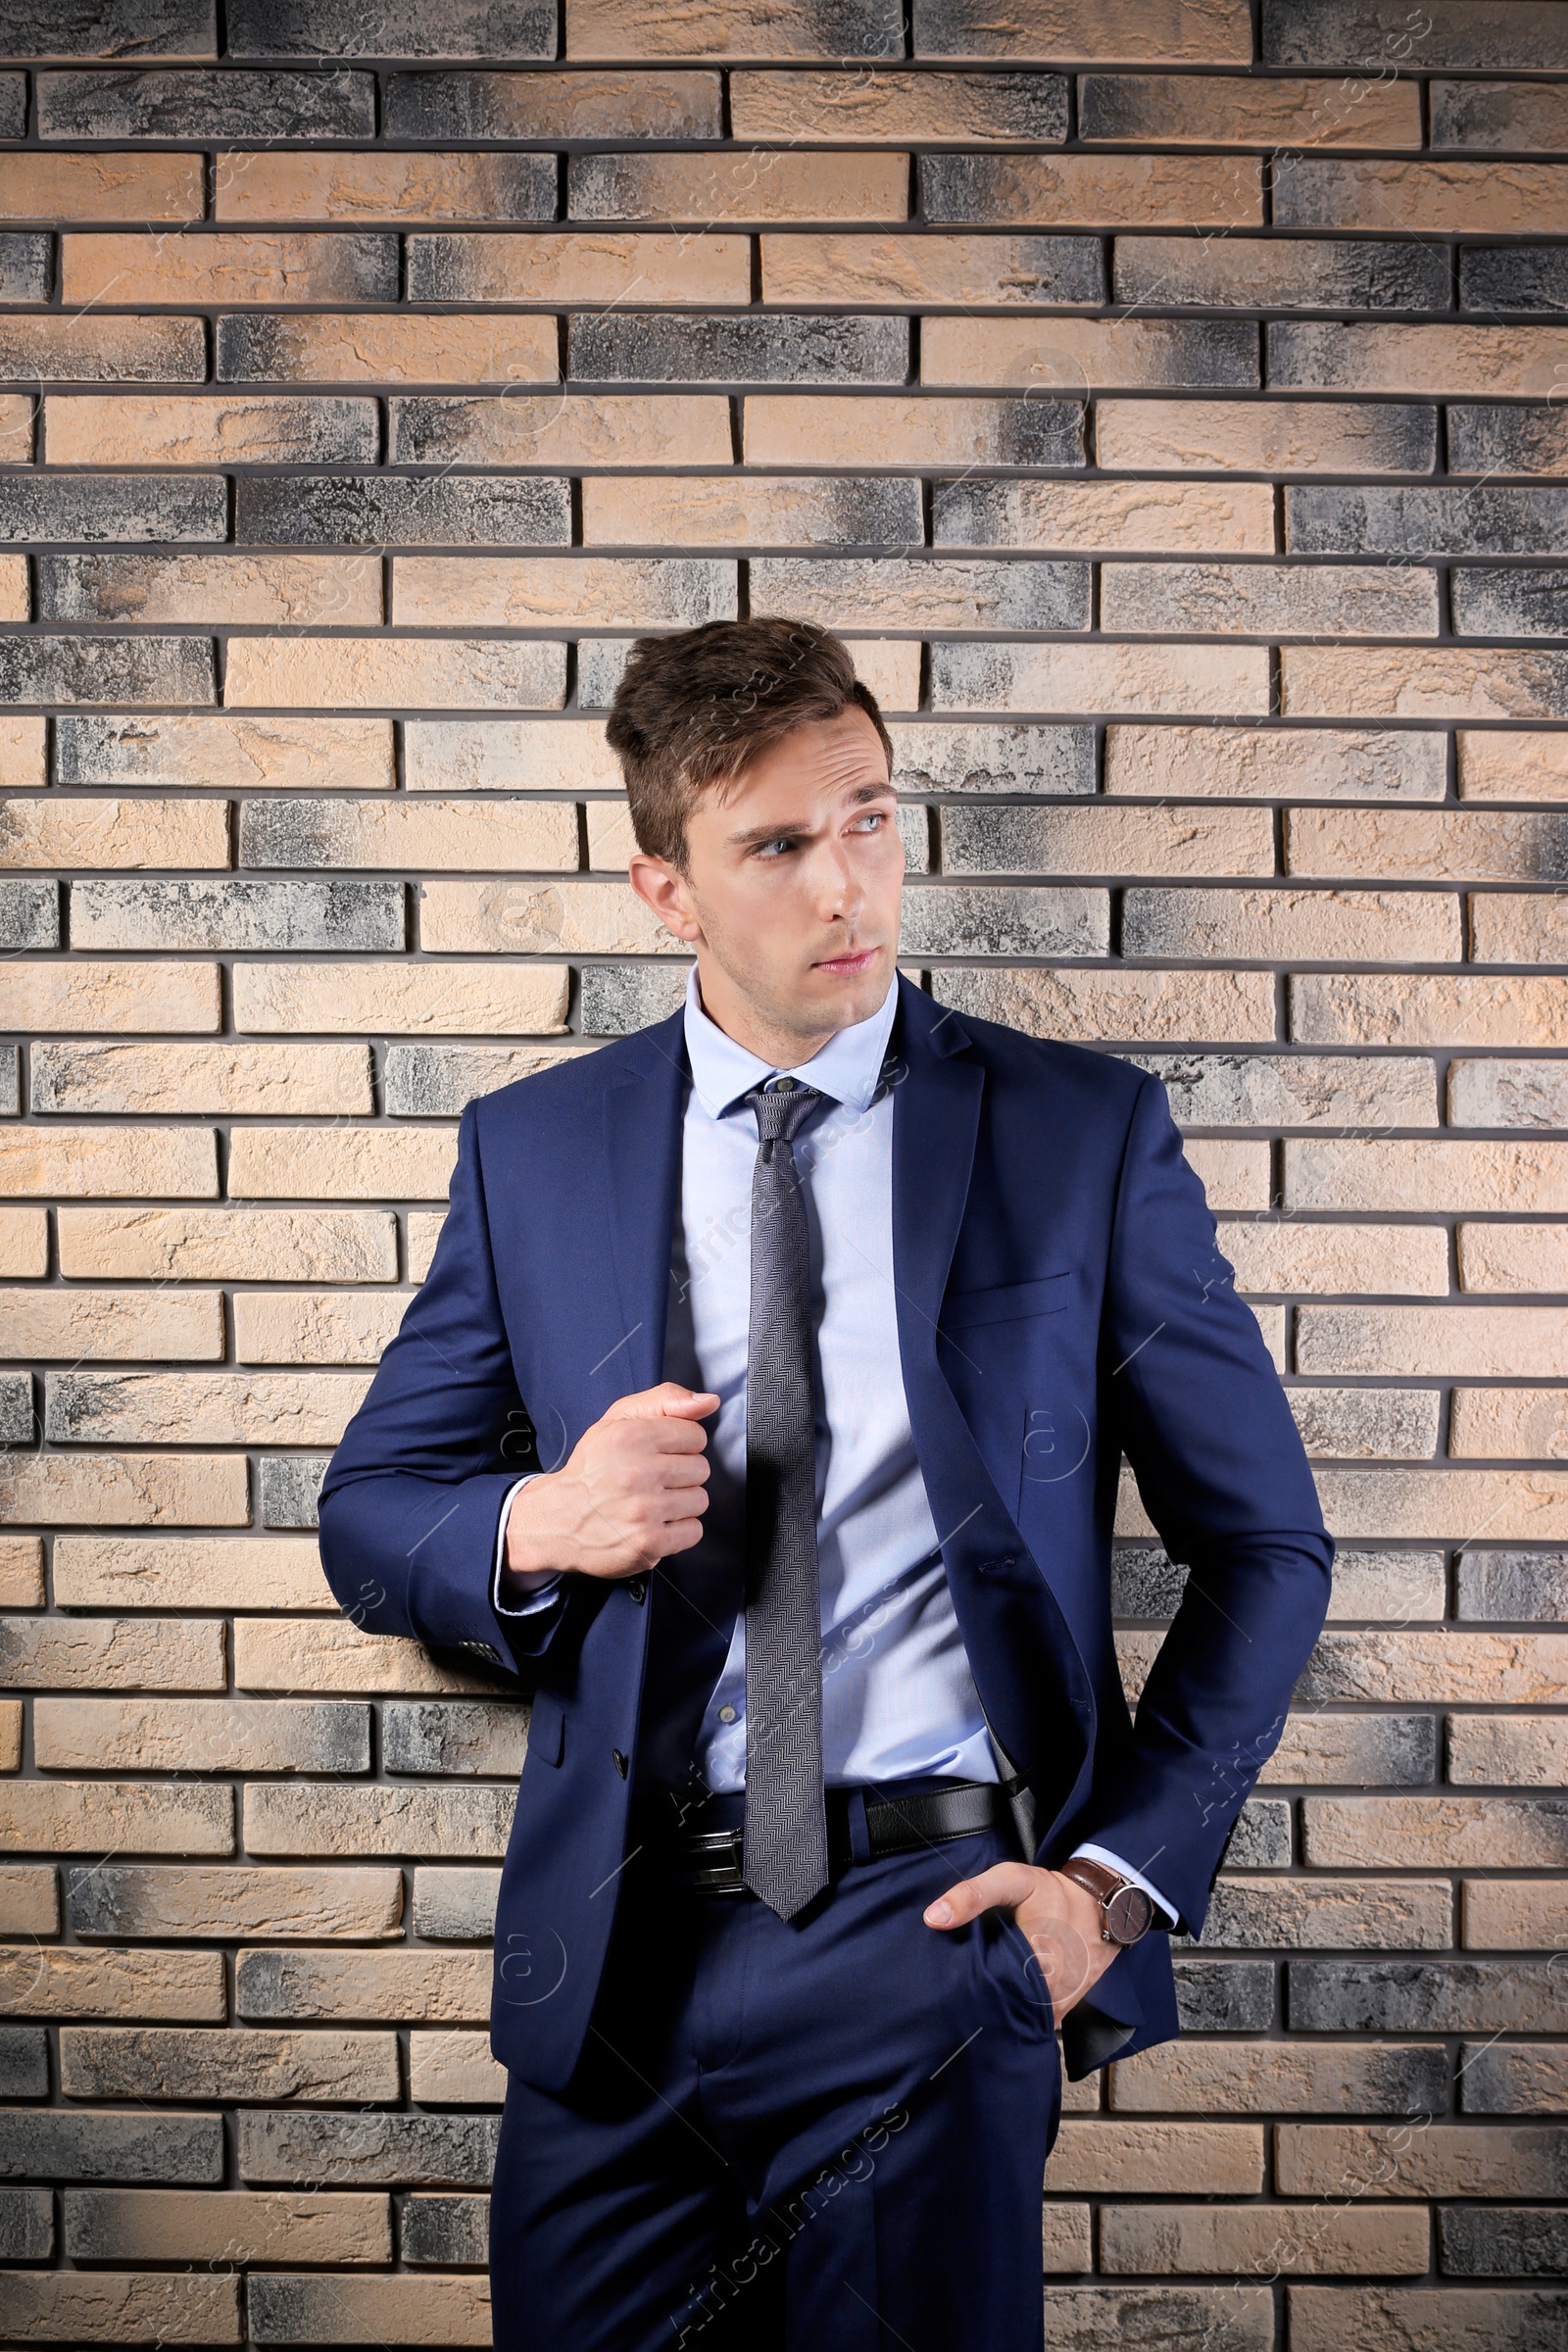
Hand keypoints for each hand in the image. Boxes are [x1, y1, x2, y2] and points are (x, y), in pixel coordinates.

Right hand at [501, 1382, 719, 1589]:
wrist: (558, 1519)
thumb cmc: (593, 1468)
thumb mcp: (619, 1419)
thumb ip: (666, 1400)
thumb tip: (710, 1401)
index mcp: (632, 1436)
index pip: (696, 1436)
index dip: (680, 1445)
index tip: (659, 1455)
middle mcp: (638, 1472)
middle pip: (701, 1469)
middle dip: (680, 1474)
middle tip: (652, 1481)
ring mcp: (644, 1511)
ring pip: (700, 1500)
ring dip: (680, 1503)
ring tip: (652, 1503)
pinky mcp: (648, 1543)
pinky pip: (694, 1531)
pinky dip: (678, 1530)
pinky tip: (655, 1524)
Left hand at [922, 1862, 1115, 2020]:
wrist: (1102, 1907)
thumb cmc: (1054, 1893)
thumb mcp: (1014, 1880)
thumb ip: (973, 1895)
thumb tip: (933, 1918)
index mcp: (1031, 1969)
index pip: (981, 1993)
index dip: (961, 1986)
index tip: (947, 1977)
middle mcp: (1045, 1999)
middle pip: (996, 2009)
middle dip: (975, 1998)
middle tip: (956, 1984)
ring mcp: (1055, 2009)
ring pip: (1014, 2017)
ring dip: (996, 2006)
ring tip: (976, 1991)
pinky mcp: (1060, 2011)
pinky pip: (1030, 2018)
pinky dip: (1015, 2008)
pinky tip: (1000, 1994)